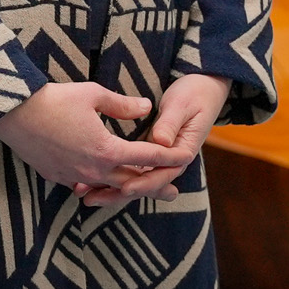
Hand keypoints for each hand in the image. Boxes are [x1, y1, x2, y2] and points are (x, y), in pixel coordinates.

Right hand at [0, 82, 195, 192]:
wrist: (13, 113)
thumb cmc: (54, 99)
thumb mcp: (92, 94)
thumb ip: (122, 104)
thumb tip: (146, 107)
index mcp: (106, 149)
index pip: (145, 157)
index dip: (167, 157)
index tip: (184, 159)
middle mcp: (92, 168)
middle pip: (130, 181)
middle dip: (152, 185)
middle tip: (173, 192)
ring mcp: (73, 175)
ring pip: (106, 187)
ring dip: (124, 189)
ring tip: (138, 193)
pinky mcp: (56, 176)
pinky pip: (83, 185)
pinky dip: (97, 185)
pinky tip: (101, 184)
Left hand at [74, 74, 230, 208]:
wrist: (203, 90)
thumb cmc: (194, 94)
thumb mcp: (183, 105)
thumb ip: (170, 122)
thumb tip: (160, 140)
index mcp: (182, 151)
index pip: (162, 174)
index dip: (144, 183)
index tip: (125, 188)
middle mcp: (169, 160)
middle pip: (144, 183)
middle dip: (119, 193)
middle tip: (93, 198)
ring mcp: (158, 159)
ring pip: (135, 180)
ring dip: (110, 189)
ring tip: (85, 196)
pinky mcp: (148, 154)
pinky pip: (129, 169)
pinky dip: (110, 176)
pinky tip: (90, 183)